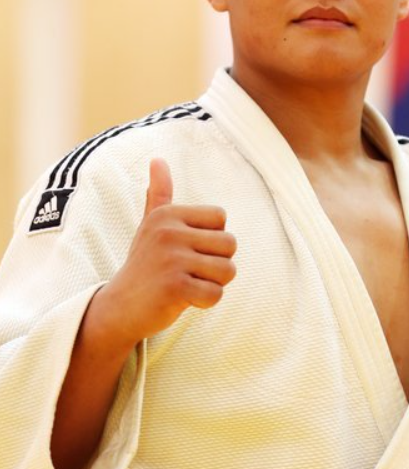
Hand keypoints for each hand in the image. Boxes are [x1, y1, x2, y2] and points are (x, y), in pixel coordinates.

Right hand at [93, 158, 236, 349]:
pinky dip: (205, 302)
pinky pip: (216, 294)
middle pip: (230, 244)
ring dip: (213, 283)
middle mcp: (169, 231)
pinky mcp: (174, 287)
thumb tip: (157, 159)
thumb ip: (158, 194)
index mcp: (168, 214)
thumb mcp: (151, 226)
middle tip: (189, 272)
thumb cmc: (144, 265)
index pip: (221, 218)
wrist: (119, 308)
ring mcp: (171, 258)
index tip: (187, 250)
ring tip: (187, 284)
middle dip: (217, 263)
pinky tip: (183, 300)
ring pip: (228, 270)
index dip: (212, 239)